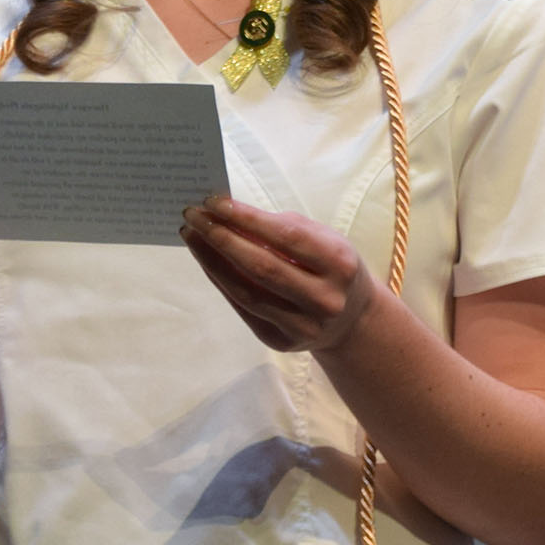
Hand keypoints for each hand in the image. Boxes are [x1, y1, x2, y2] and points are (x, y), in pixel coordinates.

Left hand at [180, 196, 373, 353]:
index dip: (247, 219)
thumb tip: (229, 215)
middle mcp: (325, 298)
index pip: (286, 237)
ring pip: (246, 291)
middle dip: (222, 238)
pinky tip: (207, 260)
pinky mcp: (282, 342)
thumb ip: (281, 228)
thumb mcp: (323, 240)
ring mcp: (304, 325)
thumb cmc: (332, 267)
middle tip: (193, 216)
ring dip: (212, 261)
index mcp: (340, 263)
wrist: (352, 320)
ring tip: (192, 236)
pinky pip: (244, 308)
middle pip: (262, 267)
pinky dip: (221, 281)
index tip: (214, 201)